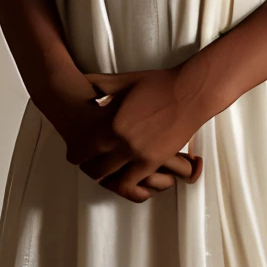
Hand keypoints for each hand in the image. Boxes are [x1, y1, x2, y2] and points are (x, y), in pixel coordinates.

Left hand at [80, 69, 204, 203]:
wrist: (190, 92)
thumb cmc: (158, 83)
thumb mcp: (125, 81)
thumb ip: (101, 84)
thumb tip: (83, 81)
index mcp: (111, 123)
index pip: (84, 149)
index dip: (77, 155)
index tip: (76, 155)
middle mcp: (122, 142)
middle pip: (95, 168)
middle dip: (90, 170)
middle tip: (90, 167)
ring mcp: (139, 153)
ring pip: (113, 180)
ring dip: (109, 180)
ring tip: (109, 176)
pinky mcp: (155, 161)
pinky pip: (135, 183)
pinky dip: (129, 186)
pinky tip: (128, 179)